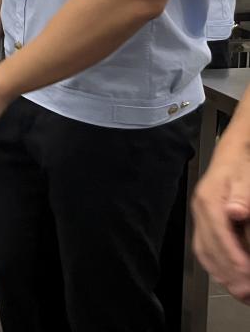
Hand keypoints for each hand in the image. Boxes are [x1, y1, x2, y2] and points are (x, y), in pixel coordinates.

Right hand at [192, 129, 249, 301]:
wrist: (234, 152)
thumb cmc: (242, 164)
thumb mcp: (246, 178)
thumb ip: (241, 197)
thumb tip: (235, 212)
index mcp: (208, 200)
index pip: (219, 235)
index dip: (233, 258)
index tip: (246, 274)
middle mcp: (200, 210)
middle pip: (209, 247)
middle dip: (228, 273)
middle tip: (244, 292)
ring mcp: (200, 216)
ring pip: (205, 250)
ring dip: (221, 273)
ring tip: (238, 291)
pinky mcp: (204, 221)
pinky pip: (204, 247)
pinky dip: (214, 264)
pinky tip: (225, 276)